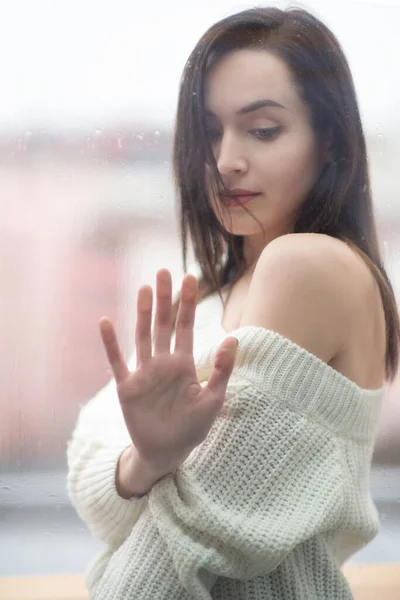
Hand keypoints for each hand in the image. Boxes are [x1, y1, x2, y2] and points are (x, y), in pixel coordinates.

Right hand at [99, 269, 237, 473]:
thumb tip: (234, 338)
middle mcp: (163, 362)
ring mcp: (144, 373)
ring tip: (144, 289)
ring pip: (142, 336)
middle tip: (164, 272)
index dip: (188, 302)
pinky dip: (110, 343)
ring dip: (143, 313)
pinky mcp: (127, 387)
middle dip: (165, 298)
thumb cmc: (192, 427)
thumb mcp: (213, 399)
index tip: (190, 277)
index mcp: (184, 363)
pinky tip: (105, 322)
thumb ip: (222, 370)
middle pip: (163, 324)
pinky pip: (116, 361)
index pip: (186, 326)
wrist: (167, 451)